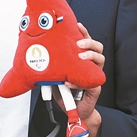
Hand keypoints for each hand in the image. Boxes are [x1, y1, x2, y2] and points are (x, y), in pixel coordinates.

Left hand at [54, 22, 103, 136]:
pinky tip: (69, 83)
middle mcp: (90, 65)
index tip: (77, 25)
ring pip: (101, 60)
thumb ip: (50, 67)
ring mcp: (94, 75)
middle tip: (79, 44)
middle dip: (89, 42)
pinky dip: (78, 82)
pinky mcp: (95, 87)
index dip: (83, 32)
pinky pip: (92, 81)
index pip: (86, 41)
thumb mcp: (54, 76)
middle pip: (98, 47)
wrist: (73, 112)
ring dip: (90, 56)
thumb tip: (35, 57)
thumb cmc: (65, 93)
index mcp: (82, 59)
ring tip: (81, 56)